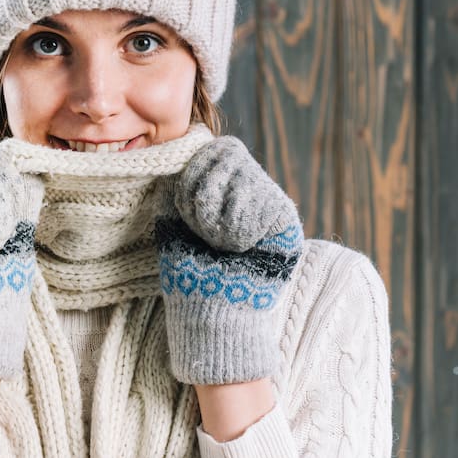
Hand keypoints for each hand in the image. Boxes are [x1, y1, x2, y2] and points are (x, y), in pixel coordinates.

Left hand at [155, 135, 303, 384]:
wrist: (208, 312)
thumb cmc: (187, 271)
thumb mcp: (172, 220)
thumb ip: (178, 182)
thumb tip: (188, 144)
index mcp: (222, 190)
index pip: (216, 150)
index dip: (196, 171)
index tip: (185, 207)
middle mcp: (249, 192)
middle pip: (230, 153)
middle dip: (205, 189)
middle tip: (202, 229)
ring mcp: (270, 204)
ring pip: (244, 174)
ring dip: (219, 211)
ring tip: (219, 242)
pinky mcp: (285, 223)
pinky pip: (262, 199)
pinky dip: (239, 224)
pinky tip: (238, 247)